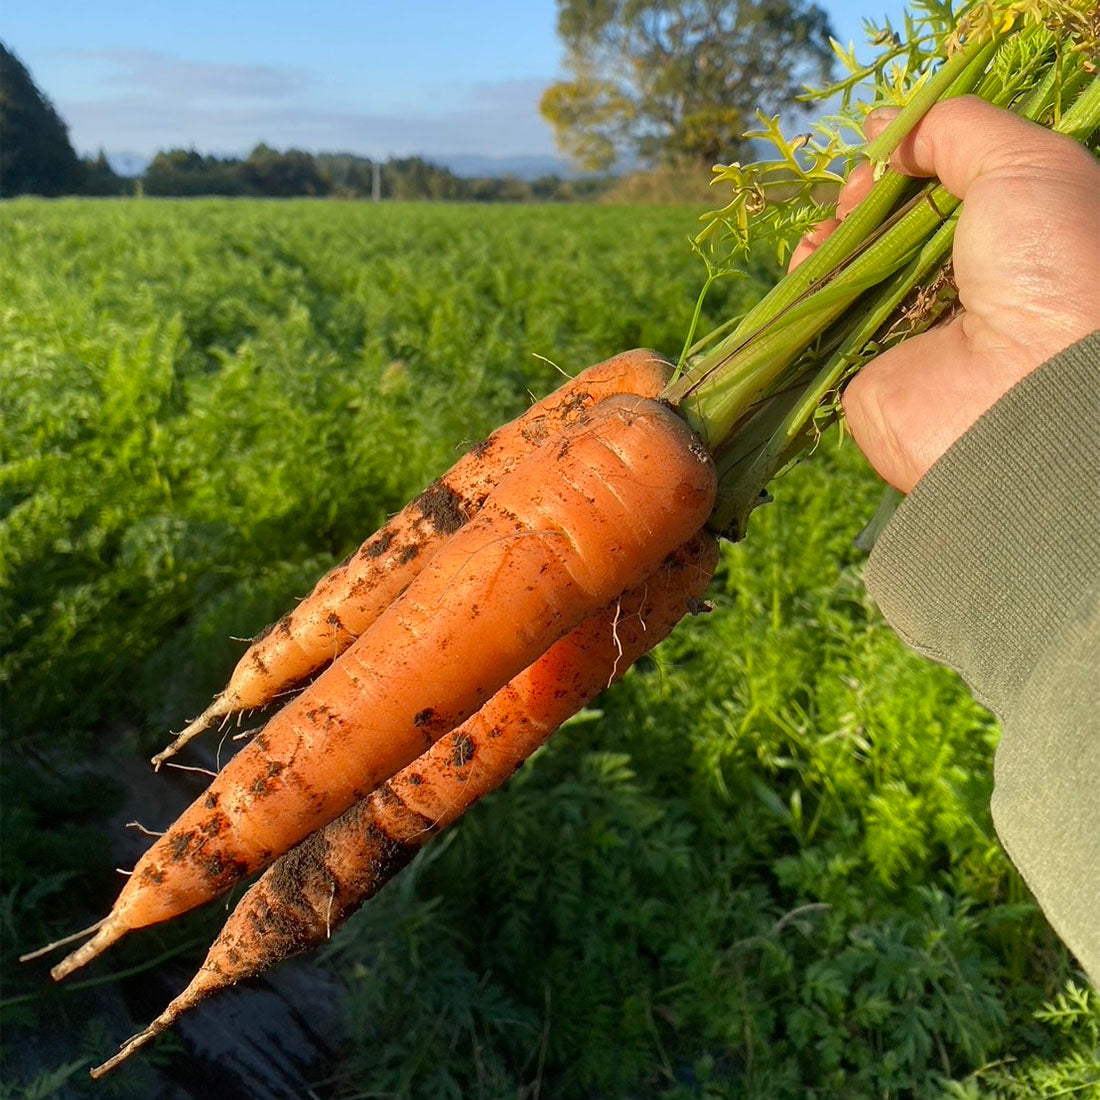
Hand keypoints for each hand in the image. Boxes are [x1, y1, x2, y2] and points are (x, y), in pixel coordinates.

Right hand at [792, 96, 1099, 491]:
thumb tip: (885, 125)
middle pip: (893, 231)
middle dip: (863, 202)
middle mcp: (961, 287)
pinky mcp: (867, 373)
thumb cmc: (1048, 267)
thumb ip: (957, 130)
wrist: (1026, 390)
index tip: (883, 157)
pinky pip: (828, 324)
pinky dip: (809, 290)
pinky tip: (806, 264)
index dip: (907, 166)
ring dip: (831, 241)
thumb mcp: (1025, 164)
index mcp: (1008, 240)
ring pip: (855, 275)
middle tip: (853, 192)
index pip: (944, 192)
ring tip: (825, 227)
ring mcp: (912, 332)